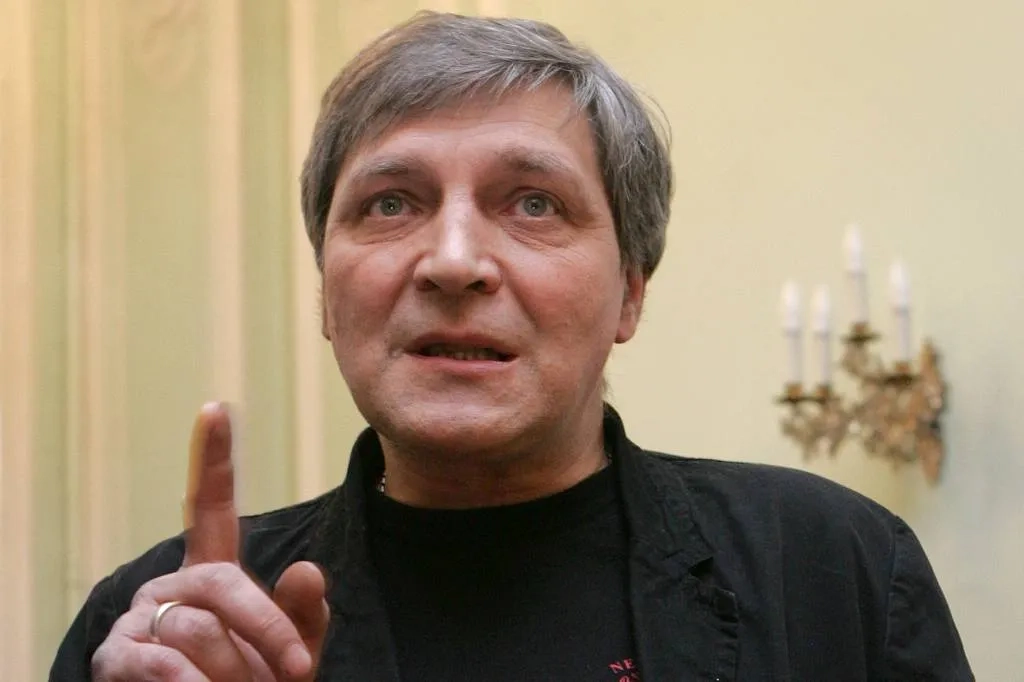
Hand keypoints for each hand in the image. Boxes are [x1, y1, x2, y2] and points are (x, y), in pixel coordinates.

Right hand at [91, 403, 330, 680]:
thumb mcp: (290, 650)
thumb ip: (304, 614)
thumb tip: (309, 570)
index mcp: (213, 571)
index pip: (212, 508)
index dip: (214, 460)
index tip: (216, 408)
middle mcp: (172, 584)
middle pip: (222, 584)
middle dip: (267, 628)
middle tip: (298, 670)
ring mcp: (140, 617)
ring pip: (198, 629)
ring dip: (235, 671)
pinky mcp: (115, 656)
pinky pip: (161, 664)